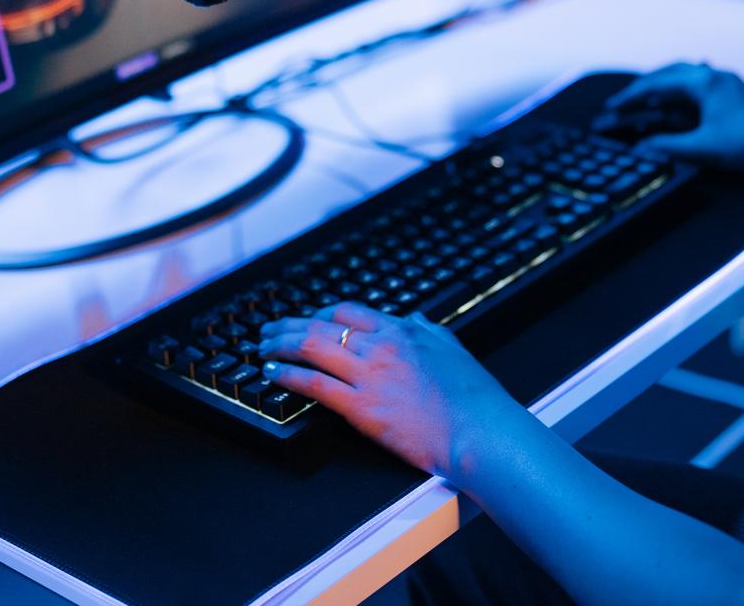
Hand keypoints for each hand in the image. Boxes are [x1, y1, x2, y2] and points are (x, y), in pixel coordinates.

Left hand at [257, 303, 533, 479]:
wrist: (479, 431)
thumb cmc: (473, 397)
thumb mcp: (452, 349)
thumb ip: (429, 330)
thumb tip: (415, 317)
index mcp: (403, 331)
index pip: (349, 312)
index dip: (320, 313)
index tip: (307, 319)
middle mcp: (381, 346)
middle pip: (322, 325)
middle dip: (289, 325)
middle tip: (270, 329)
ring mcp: (369, 375)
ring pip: (311, 348)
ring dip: (281, 345)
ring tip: (264, 348)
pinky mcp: (361, 407)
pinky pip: (315, 384)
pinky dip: (289, 375)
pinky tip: (275, 374)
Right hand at [606, 62, 743, 170]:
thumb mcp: (703, 148)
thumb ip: (669, 146)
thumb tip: (643, 147)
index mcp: (704, 82)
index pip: (658, 83)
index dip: (632, 96)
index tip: (613, 105)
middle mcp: (716, 76)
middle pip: (671, 72)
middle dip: (646, 85)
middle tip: (627, 99)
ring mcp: (729, 83)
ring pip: (688, 76)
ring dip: (666, 86)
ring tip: (650, 100)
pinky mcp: (738, 94)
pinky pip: (702, 85)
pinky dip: (684, 92)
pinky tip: (682, 104)